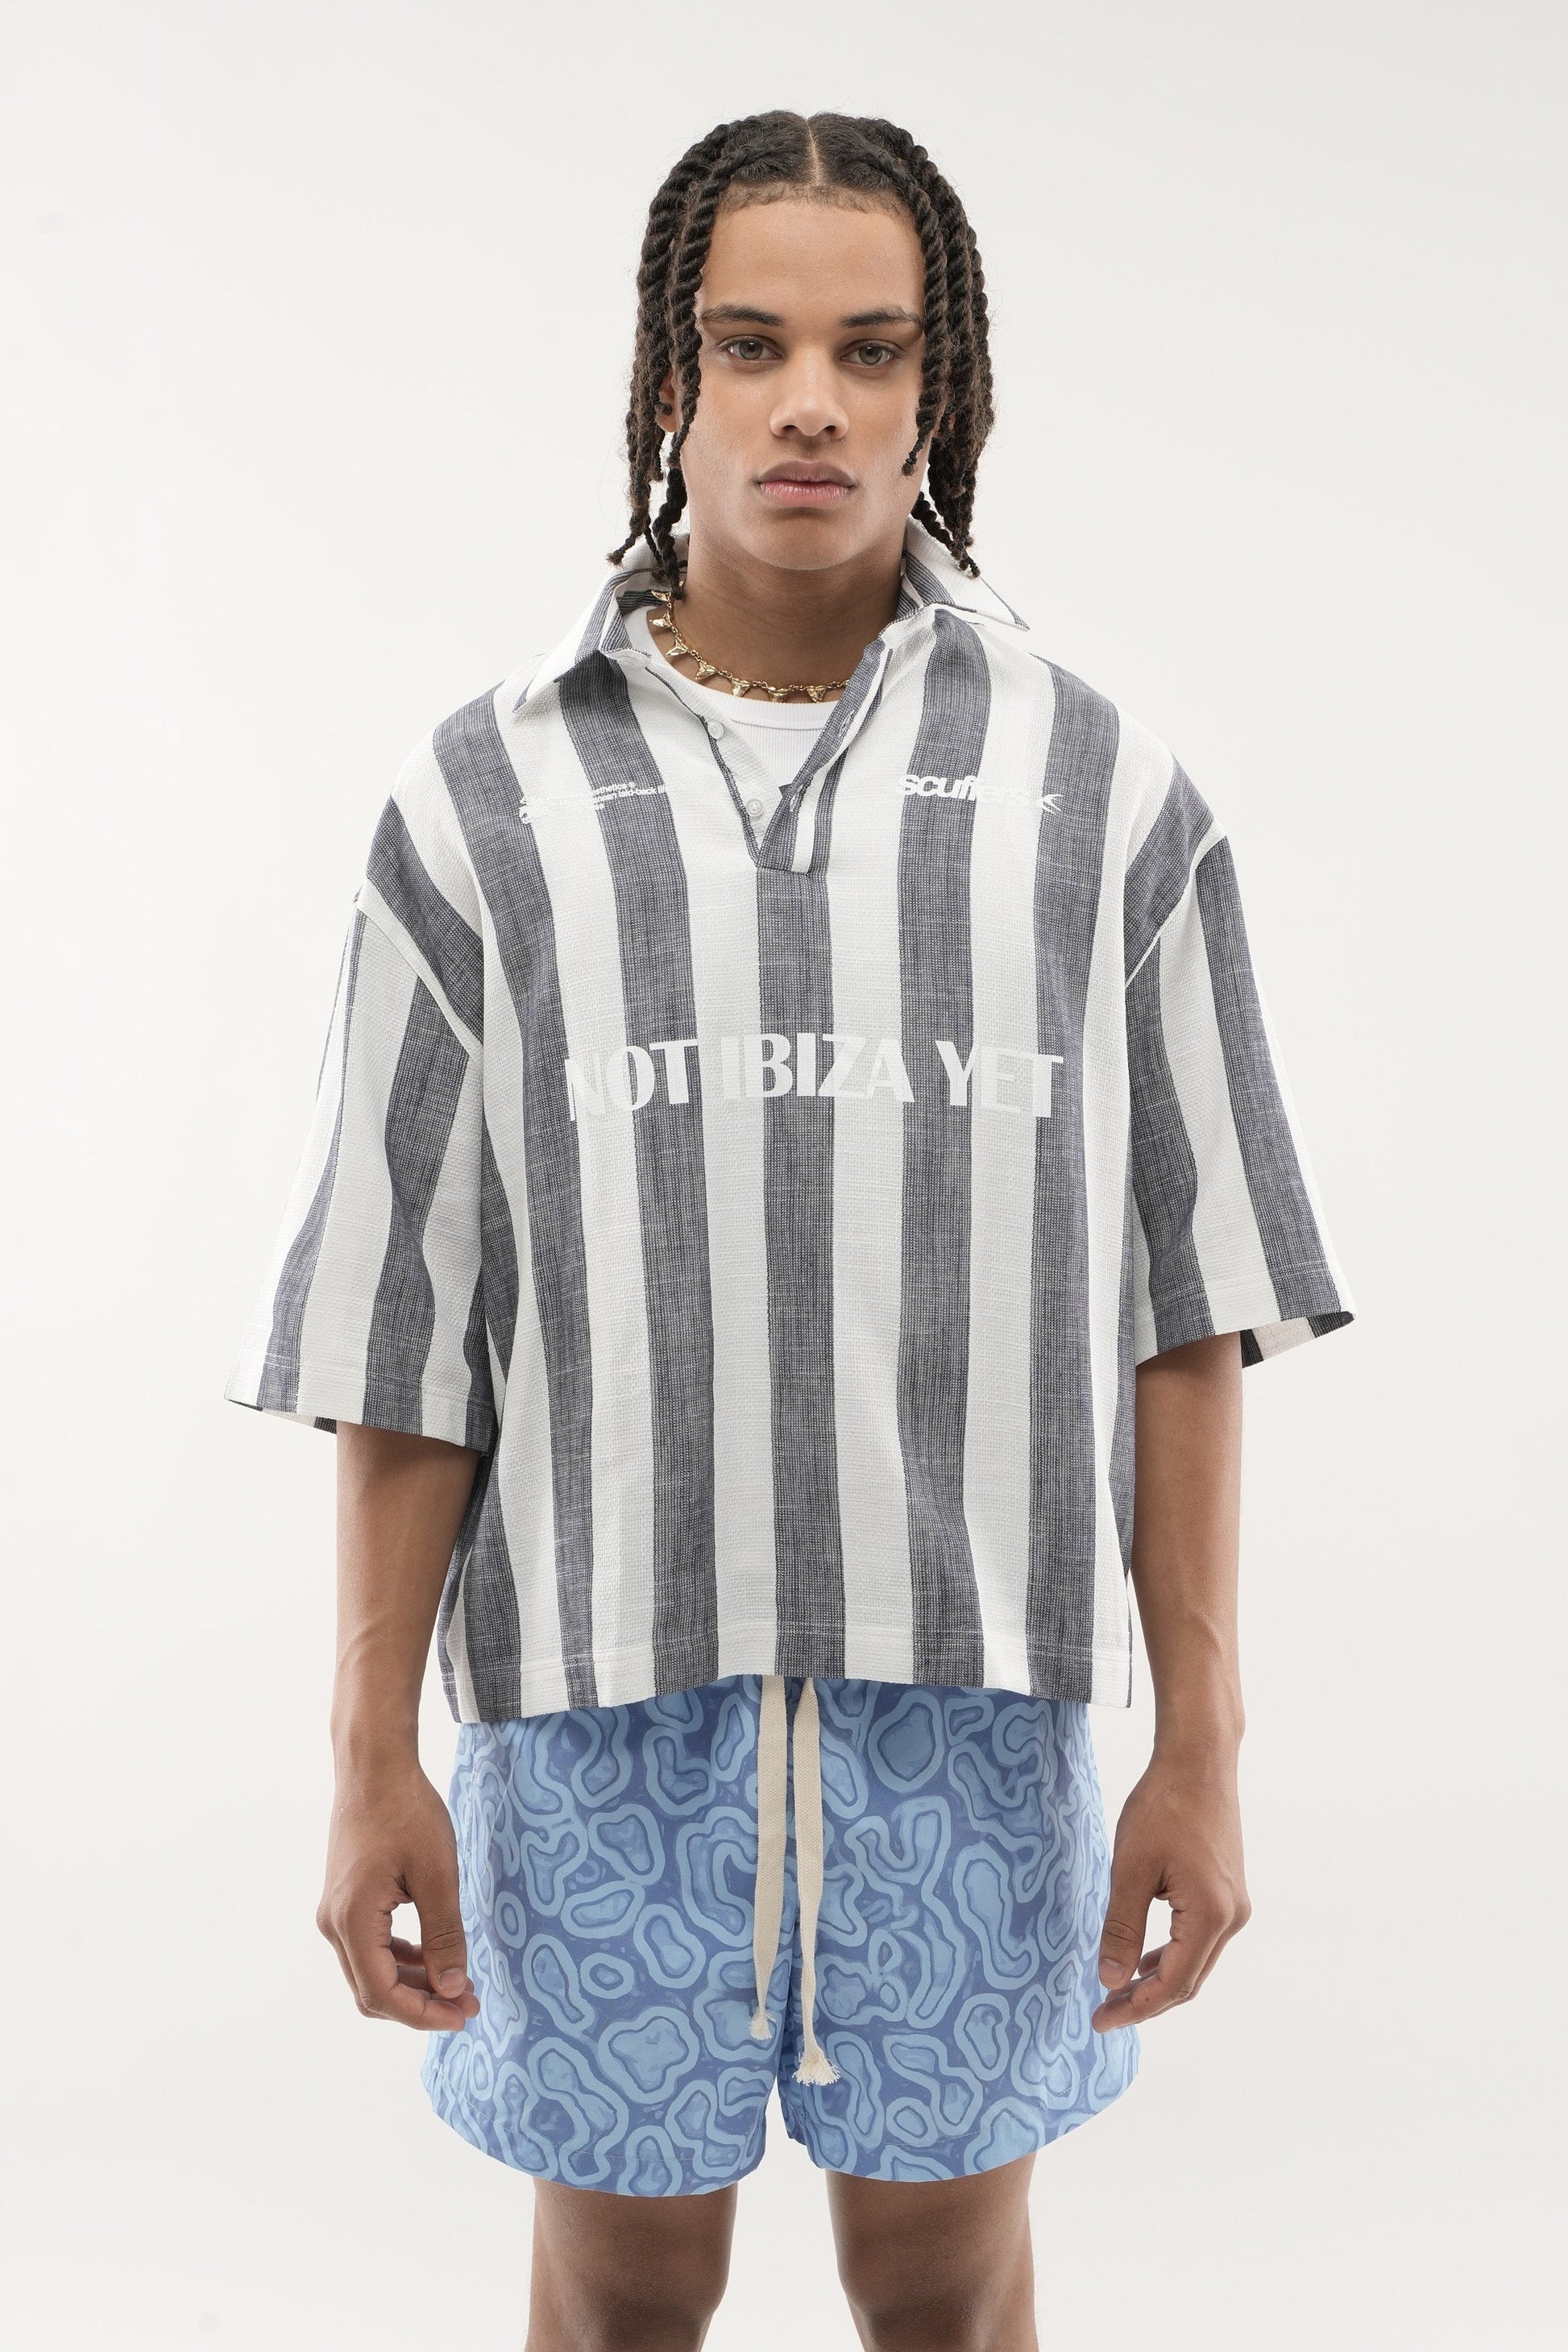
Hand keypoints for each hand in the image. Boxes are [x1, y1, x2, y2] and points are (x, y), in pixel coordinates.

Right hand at [316, 1756, 480, 2030]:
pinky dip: (401, 1959)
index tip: (463, 2017)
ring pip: (371, 1970)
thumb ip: (444, 1935)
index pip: (382, 1994)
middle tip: (468, 2003)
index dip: (423, 2015)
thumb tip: (451, 1988)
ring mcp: (336, 1911)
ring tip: (459, 1983)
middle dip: (420, 2004)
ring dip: (413, 1983)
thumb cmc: (407, 1811)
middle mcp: (334, 1923)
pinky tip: (435, 1955)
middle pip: (372, 1990)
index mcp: (352, 1920)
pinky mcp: (346, 1899)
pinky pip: (370, 1946)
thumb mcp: (437, 1874)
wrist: (374, 1766)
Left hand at [1092, 1744, 1250, 2029]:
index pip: (1174, 1984)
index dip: (1136, 2007)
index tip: (1100, 2020)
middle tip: (1104, 2013)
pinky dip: (1171, 1954)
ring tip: (1117, 1991)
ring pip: (1196, 1961)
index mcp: (1212, 1915)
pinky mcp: (1229, 1891)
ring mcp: (1235, 1904)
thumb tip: (1111, 1979)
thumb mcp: (1132, 1867)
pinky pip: (1200, 1938)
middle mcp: (1233, 1917)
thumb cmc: (1164, 1807)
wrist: (1198, 1760)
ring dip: (1159, 1979)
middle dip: (1146, 2001)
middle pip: (1189, 1981)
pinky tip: (1144, 1957)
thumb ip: (1122, 1927)